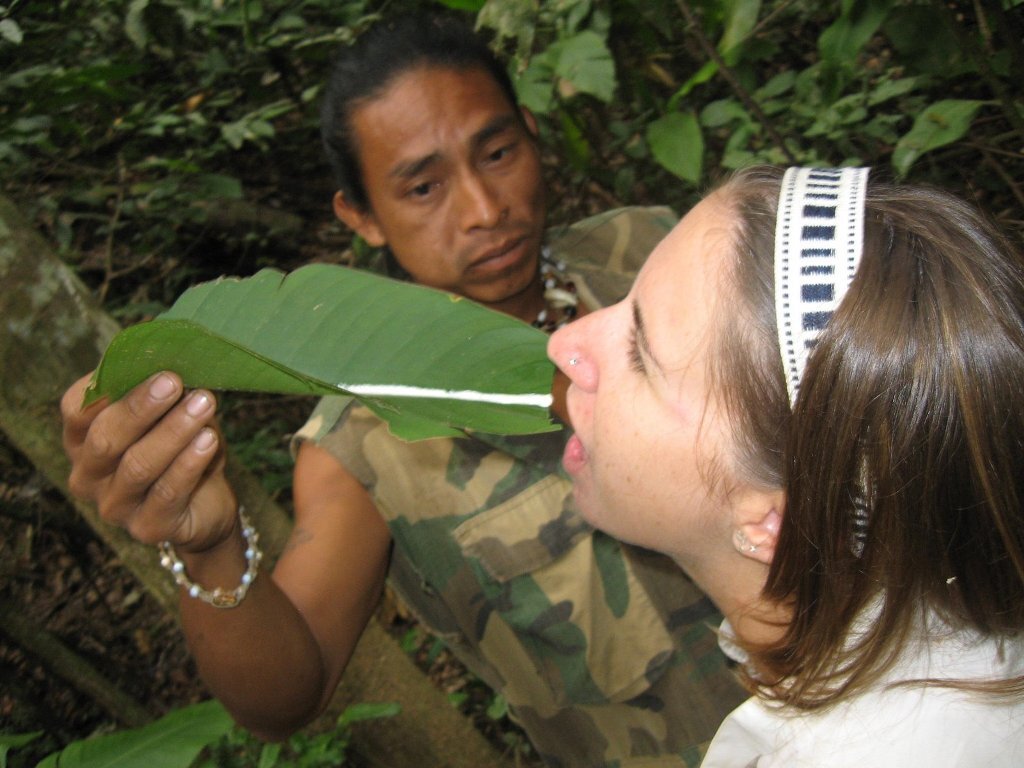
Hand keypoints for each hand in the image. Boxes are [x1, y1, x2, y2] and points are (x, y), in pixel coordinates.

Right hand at [61, 371, 236, 552]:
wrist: (207, 504)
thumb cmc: (181, 447)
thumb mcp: (171, 414)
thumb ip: (165, 392)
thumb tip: (178, 359)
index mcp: (83, 439)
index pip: (76, 408)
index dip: (105, 385)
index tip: (142, 363)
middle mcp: (88, 475)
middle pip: (105, 438)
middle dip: (141, 407)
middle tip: (174, 381)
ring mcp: (114, 506)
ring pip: (138, 465)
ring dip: (173, 431)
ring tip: (204, 403)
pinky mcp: (147, 528)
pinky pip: (168, 493)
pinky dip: (190, 463)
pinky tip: (209, 440)